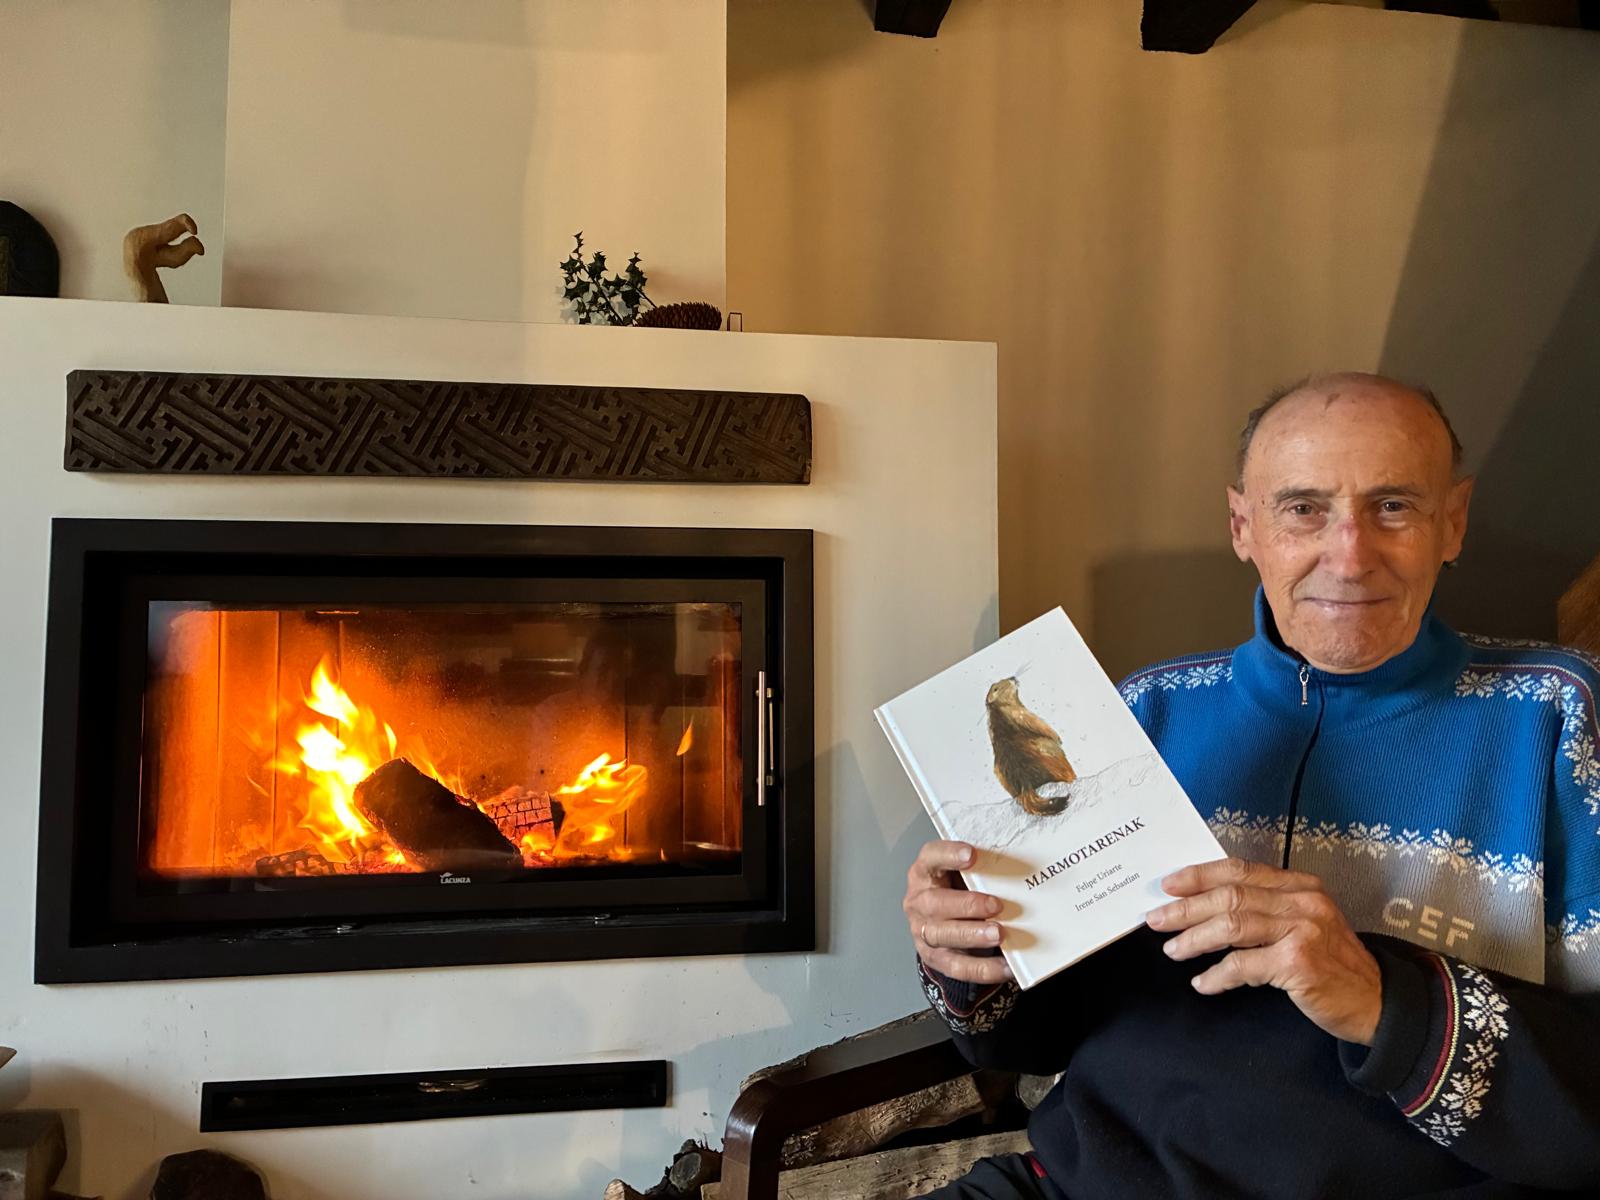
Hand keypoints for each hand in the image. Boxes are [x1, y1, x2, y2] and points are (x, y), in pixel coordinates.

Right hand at [903, 840, 1011, 984]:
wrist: (940, 921)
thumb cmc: (957, 890)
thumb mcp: (961, 874)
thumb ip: (980, 869)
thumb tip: (1022, 866)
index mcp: (925, 872)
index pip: (930, 857)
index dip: (949, 855)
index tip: (971, 855)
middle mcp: (919, 901)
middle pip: (935, 902)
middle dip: (967, 904)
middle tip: (996, 905)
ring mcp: (924, 931)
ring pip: (943, 935)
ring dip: (972, 935)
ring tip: (999, 935)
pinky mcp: (935, 958)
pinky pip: (958, 966)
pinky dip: (983, 968)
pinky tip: (1006, 965)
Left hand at [1146, 857, 1381, 1044]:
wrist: (1377, 1002)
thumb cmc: (1331, 964)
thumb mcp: (1304, 923)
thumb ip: (1266, 909)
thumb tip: (1204, 905)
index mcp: (1300, 885)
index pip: (1240, 870)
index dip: (1199, 875)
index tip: (1168, 885)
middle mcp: (1303, 901)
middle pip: (1229, 896)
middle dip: (1186, 908)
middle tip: (1156, 920)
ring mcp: (1303, 930)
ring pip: (1231, 925)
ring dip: (1194, 939)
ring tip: (1173, 950)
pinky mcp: (1299, 963)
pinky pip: (1243, 965)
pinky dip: (1217, 976)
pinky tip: (1203, 983)